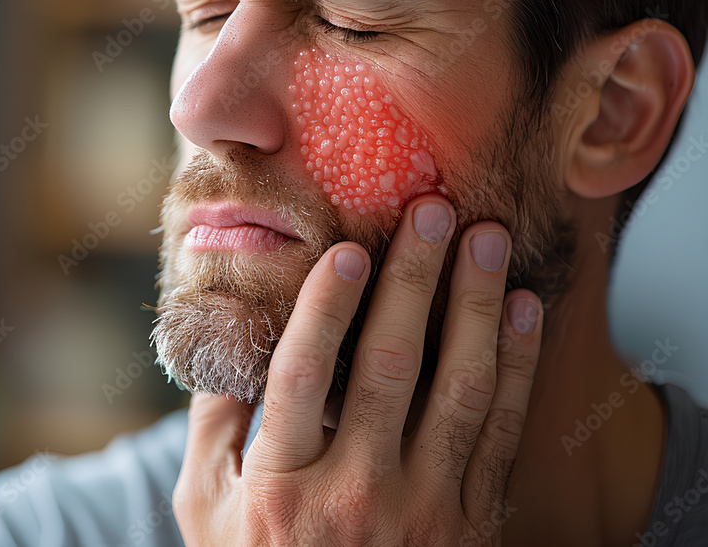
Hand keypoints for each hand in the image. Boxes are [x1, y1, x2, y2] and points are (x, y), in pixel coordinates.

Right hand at [173, 194, 542, 545]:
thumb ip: (215, 422)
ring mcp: (424, 512)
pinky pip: (502, 434)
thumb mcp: (206, 502)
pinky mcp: (472, 523)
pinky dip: (518, 367)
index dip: (325, 310)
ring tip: (486, 239)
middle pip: (390, 369)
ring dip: (477, 307)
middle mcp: (356, 497)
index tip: (347, 251)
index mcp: (282, 487)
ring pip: (460, 393)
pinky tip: (522, 311)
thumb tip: (230, 335)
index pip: (302, 380)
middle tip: (430, 212)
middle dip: (414, 281)